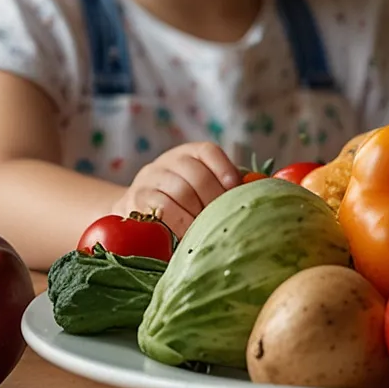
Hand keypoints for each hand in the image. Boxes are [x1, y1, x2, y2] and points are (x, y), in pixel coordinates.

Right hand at [115, 142, 239, 236]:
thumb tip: (255, 197)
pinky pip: (162, 207)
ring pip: (181, 191)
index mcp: (189, 154)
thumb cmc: (179, 203)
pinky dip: (179, 223)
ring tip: (207, 232)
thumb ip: (222, 190)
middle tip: (223, 221)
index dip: (224, 169)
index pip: (208, 152)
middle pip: (197, 174)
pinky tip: (188, 235)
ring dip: (197, 214)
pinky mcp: (136, 197)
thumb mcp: (198, 189)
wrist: (133, 210)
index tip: (234, 189)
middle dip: (213, 200)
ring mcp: (151, 177)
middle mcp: (169, 161)